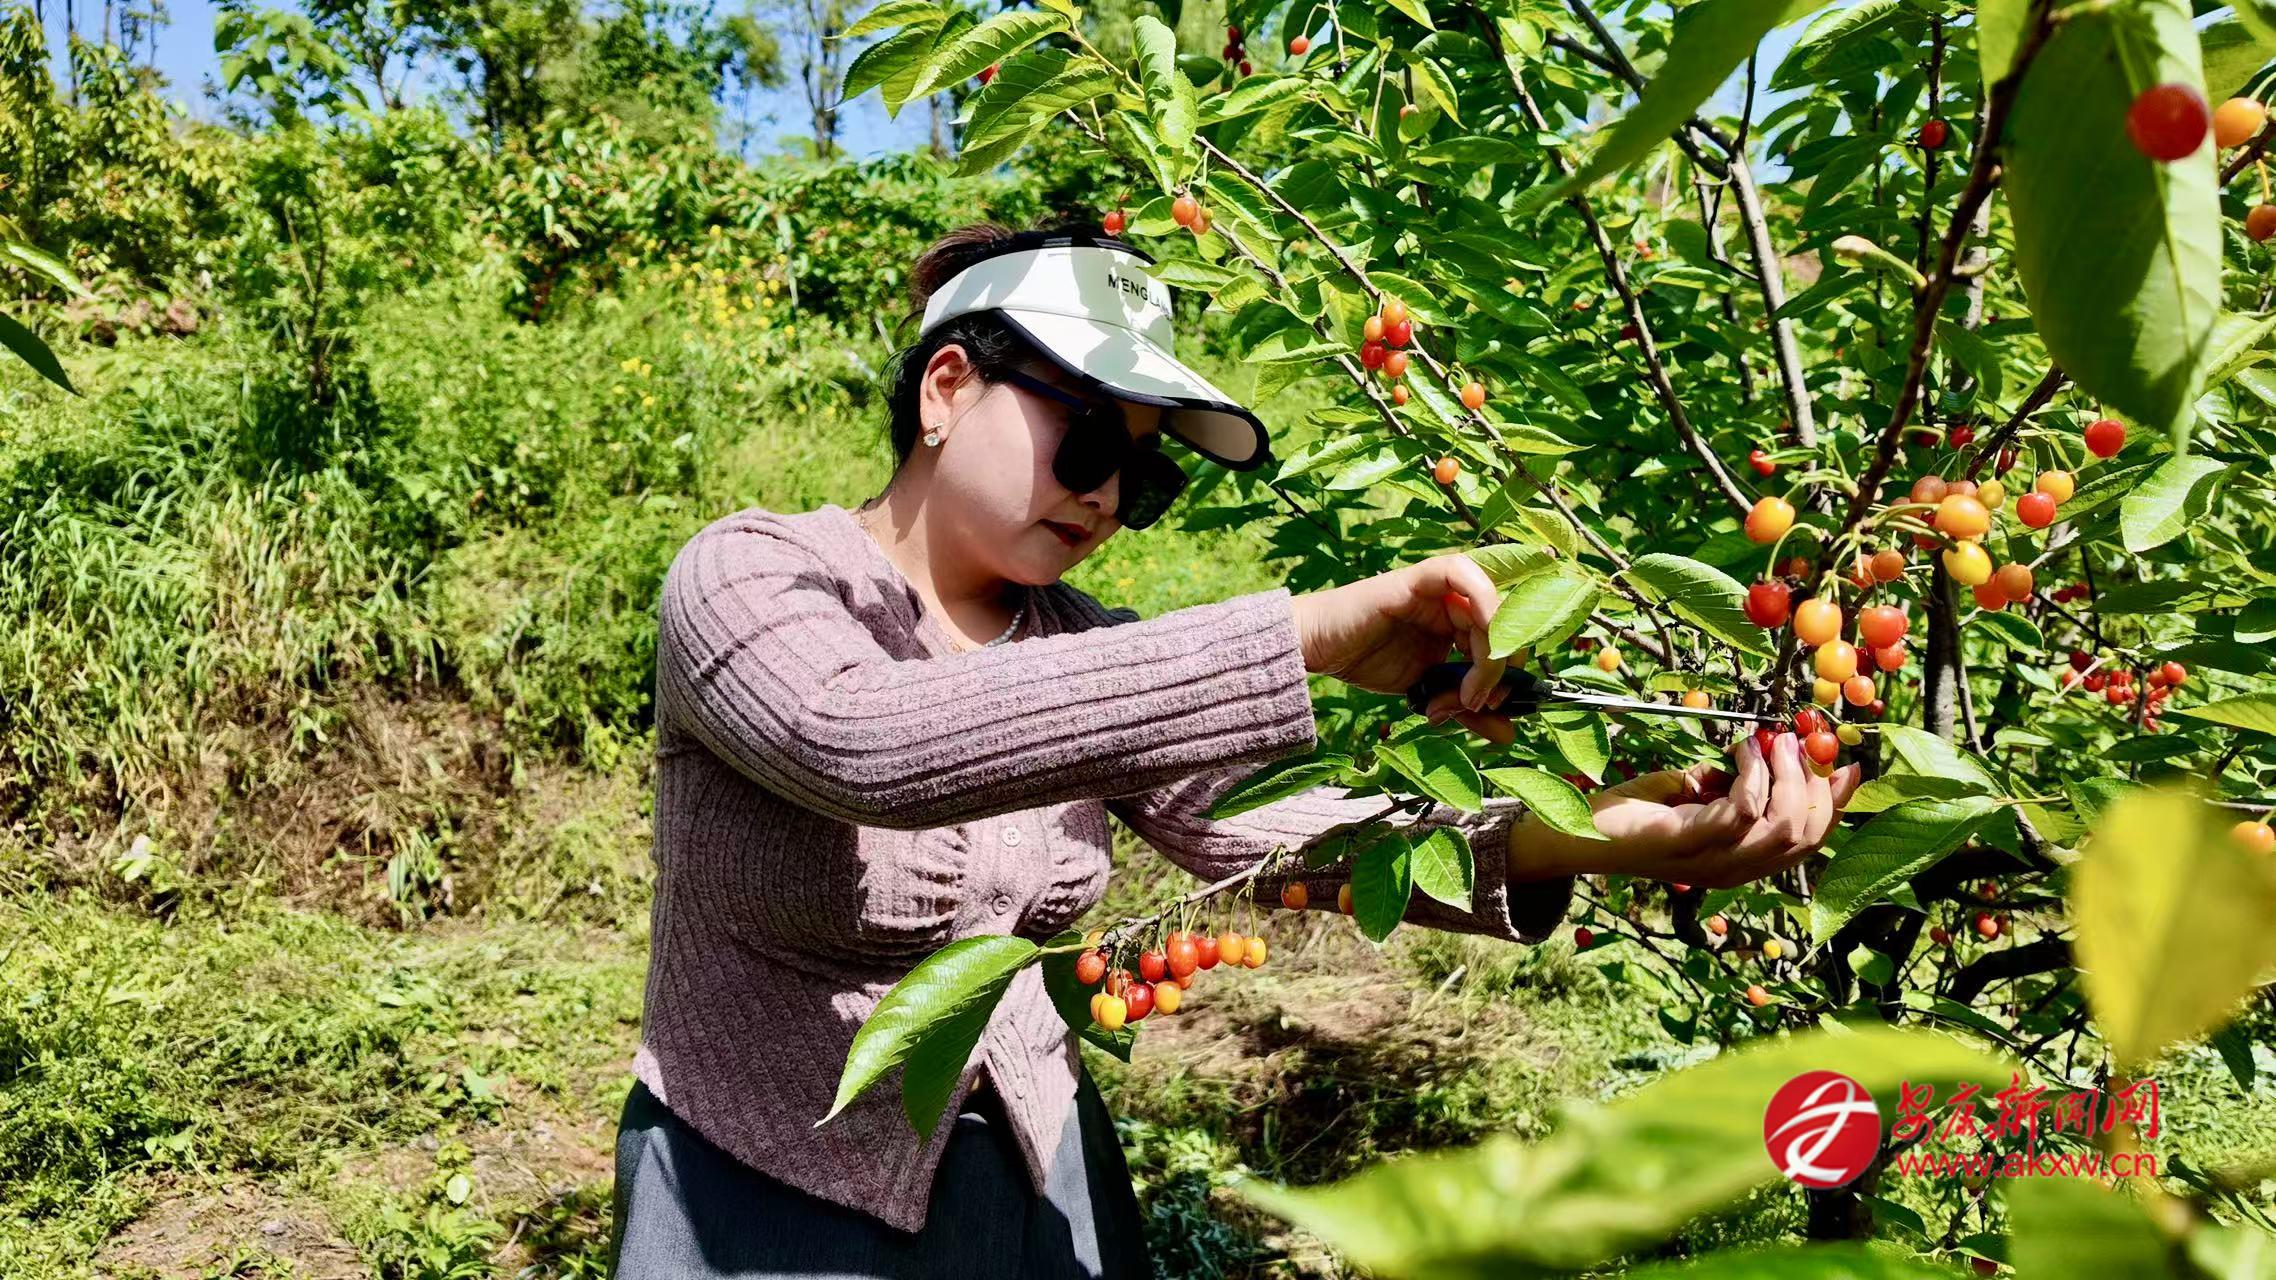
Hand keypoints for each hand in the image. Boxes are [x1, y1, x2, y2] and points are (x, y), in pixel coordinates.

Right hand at [1290, 555, 1513, 739]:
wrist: (1319, 649)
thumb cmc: (1366, 662)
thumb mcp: (1427, 694)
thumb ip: (1464, 708)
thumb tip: (1508, 734)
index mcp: (1459, 621)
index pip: (1508, 637)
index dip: (1512, 671)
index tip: (1497, 706)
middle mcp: (1454, 601)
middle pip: (1506, 623)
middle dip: (1503, 669)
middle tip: (1481, 703)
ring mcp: (1438, 588)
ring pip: (1491, 607)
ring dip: (1490, 656)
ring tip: (1467, 695)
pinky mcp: (1418, 579)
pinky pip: (1461, 573)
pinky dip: (1484, 599)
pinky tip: (1483, 636)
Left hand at [1509, 732, 1862, 888]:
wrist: (1576, 834)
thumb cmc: (1632, 813)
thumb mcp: (1692, 792)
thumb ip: (1729, 783)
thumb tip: (1762, 750)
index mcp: (1742, 861)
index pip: (1808, 841)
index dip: (1834, 804)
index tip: (1846, 765)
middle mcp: (1735, 870)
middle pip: (1806, 837)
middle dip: (1812, 783)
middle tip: (1794, 740)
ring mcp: (1714, 863)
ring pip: (1783, 826)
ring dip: (1784, 774)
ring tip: (1768, 740)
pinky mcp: (1691, 844)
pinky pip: (1744, 811)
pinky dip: (1751, 773)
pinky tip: (1741, 749)